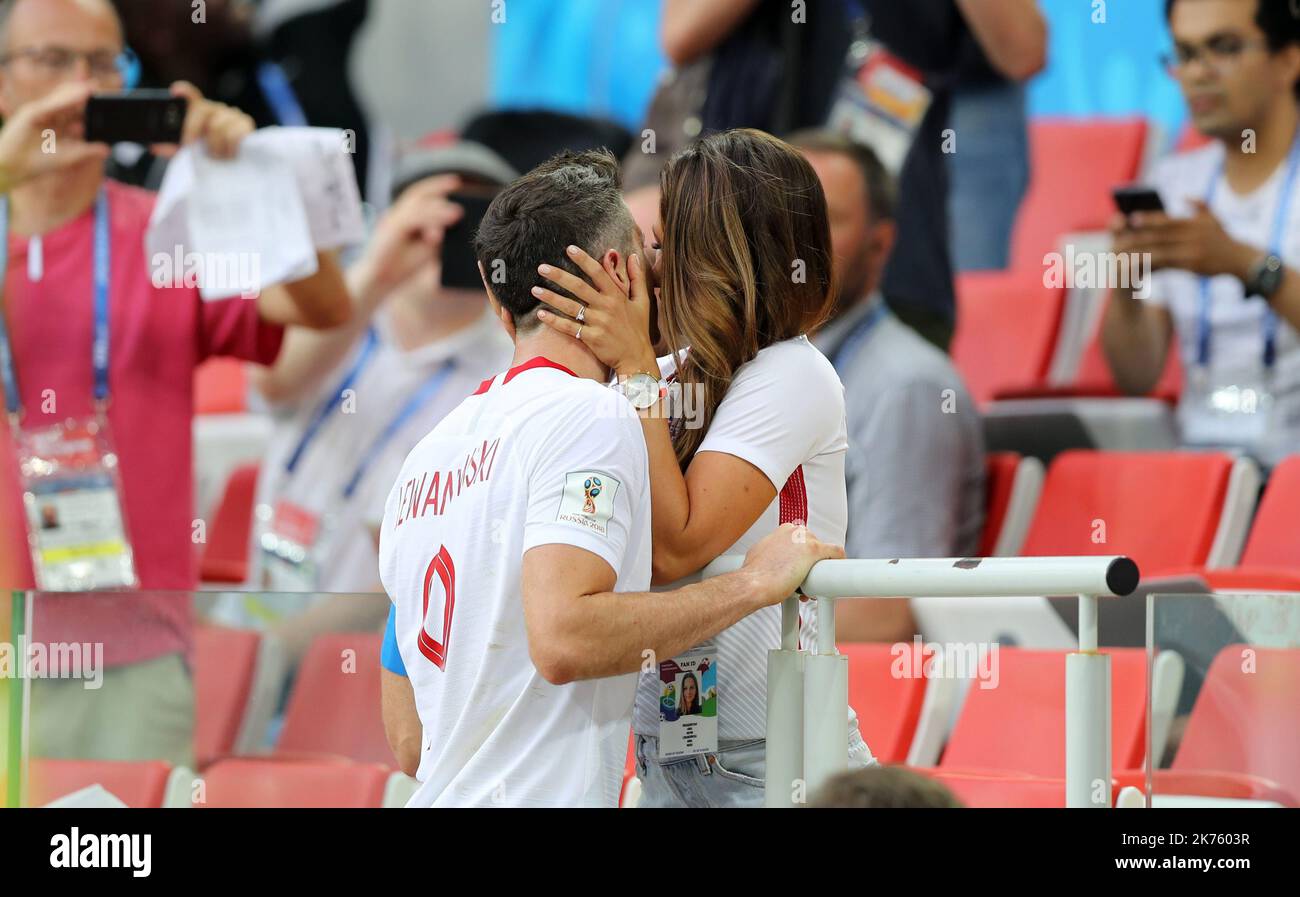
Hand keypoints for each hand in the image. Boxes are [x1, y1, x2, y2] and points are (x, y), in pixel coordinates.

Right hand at [0, 83, 109, 189]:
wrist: (14, 166)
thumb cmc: (39, 162)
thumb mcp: (69, 156)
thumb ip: (88, 151)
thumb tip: (108, 148)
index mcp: (59, 124)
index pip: (77, 110)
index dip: (91, 105)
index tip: (109, 103)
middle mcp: (50, 116)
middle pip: (70, 101)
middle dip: (86, 95)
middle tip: (107, 93)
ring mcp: (41, 112)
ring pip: (62, 98)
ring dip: (78, 92)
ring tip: (94, 88)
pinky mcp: (32, 112)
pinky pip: (53, 104)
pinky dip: (67, 99)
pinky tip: (80, 95)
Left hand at [154, 80, 254, 158]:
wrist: (234, 166)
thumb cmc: (209, 154)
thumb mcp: (188, 151)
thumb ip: (172, 146)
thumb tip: (154, 147)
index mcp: (200, 110)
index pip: (192, 95)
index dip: (185, 91)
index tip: (174, 91)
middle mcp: (216, 108)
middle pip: (202, 110)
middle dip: (193, 129)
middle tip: (190, 145)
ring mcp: (233, 114)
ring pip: (217, 126)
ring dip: (213, 146)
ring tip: (215, 156)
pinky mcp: (246, 124)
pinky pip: (234, 133)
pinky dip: (229, 147)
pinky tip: (229, 154)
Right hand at [356, 175, 463, 294]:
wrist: (380, 280)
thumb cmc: (402, 265)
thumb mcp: (426, 248)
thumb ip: (437, 233)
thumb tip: (456, 219)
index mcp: (403, 216)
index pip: (419, 194)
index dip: (436, 185)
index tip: (456, 182)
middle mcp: (396, 214)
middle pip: (417, 194)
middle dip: (437, 188)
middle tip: (456, 185)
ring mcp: (392, 220)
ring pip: (416, 207)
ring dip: (437, 210)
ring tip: (457, 214)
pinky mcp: (391, 230)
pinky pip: (411, 220)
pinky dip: (428, 222)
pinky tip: (440, 231)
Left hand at [533, 245, 657, 376]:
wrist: (637, 359)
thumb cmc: (639, 330)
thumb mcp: (643, 302)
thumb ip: (637, 278)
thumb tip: (633, 256)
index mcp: (617, 296)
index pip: (598, 273)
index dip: (584, 260)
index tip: (569, 249)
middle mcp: (606, 308)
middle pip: (579, 287)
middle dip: (559, 276)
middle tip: (541, 268)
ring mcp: (598, 323)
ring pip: (570, 307)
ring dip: (551, 298)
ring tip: (535, 290)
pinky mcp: (591, 338)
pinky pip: (569, 328)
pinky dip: (554, 321)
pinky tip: (541, 314)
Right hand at [740, 523, 844, 606]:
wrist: (754, 584)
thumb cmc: (754, 575)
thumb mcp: (760, 555)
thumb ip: (771, 554)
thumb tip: (775, 562)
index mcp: (781, 531)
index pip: (800, 540)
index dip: (801, 557)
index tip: (798, 568)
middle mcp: (793, 532)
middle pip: (812, 545)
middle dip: (809, 563)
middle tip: (803, 578)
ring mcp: (805, 539)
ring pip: (822, 550)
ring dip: (818, 567)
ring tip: (810, 583)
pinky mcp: (815, 550)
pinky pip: (835, 551)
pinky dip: (839, 560)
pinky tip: (837, 570)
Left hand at [1120, 201, 1254, 279]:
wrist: (1240, 260)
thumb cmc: (1223, 238)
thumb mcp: (1214, 218)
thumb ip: (1199, 206)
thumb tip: (1184, 196)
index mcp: (1194, 223)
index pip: (1168, 219)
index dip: (1149, 218)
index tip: (1132, 217)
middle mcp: (1192, 236)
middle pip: (1160, 236)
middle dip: (1140, 236)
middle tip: (1121, 236)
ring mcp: (1192, 251)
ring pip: (1161, 251)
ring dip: (1142, 253)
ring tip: (1126, 254)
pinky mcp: (1192, 265)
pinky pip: (1168, 265)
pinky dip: (1154, 265)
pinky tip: (1141, 267)